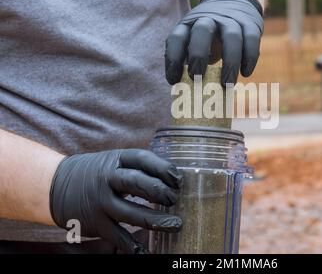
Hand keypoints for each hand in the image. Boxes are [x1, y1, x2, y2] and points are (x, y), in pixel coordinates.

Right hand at [50, 149, 182, 253]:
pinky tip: (146, 249)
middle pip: (137, 182)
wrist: (55, 185)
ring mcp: (100, 202)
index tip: (178, 179)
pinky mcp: (95, 223)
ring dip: (156, 220)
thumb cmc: (95, 172)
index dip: (164, 168)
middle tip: (175, 199)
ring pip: (131, 213)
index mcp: (115, 159)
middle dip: (160, 191)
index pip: (143, 159)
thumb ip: (137, 167)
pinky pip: (117, 236)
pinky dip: (132, 245)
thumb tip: (171, 179)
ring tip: (175, 224)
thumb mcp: (113, 161)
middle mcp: (107, 179)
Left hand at [165, 0, 263, 85]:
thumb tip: (185, 91)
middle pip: (202, 32)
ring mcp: (230, 19)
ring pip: (232, 37)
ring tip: (226, 84)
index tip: (173, 81)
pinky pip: (251, 39)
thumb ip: (189, 60)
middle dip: (198, 56)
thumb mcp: (194, 40)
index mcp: (189, 24)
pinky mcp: (250, 24)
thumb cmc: (209, 34)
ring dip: (229, 62)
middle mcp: (208, 19)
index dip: (173, 59)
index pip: (177, 38)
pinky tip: (245, 73)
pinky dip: (249, 58)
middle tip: (196, 79)